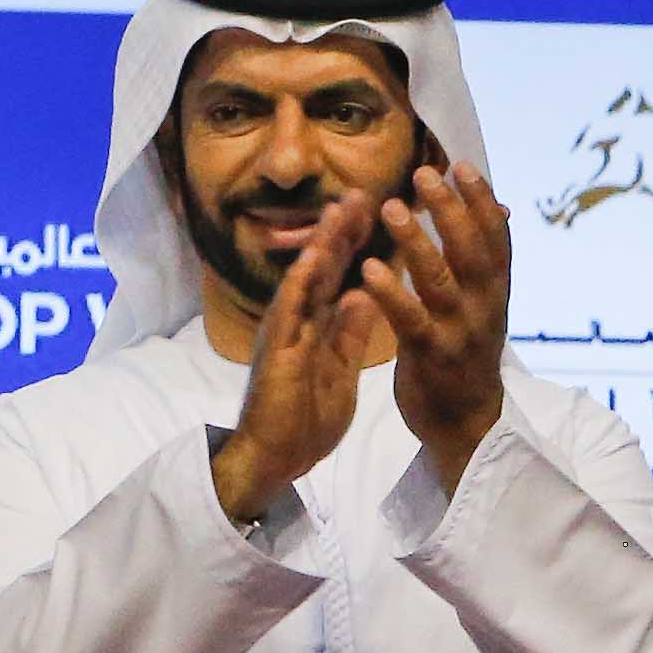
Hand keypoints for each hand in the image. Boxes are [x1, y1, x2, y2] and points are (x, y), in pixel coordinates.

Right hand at [209, 192, 382, 523]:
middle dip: (341, 230)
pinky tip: (316, 254)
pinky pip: (290, 310)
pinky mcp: (276, 350)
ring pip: (305, 278)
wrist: (275, 460)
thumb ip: (349, 333)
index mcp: (315, 327)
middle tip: (361, 192)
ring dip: (322, 243)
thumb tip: (363, 294)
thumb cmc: (304, 421)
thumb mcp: (340, 370)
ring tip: (341, 209)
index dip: (355, 245)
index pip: (337, 276)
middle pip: (321, 267)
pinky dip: (302, 280)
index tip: (376, 212)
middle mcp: (297, 321)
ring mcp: (284, 332)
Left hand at [360, 165, 509, 490]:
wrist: (468, 426)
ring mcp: (459, 333)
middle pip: (471, 251)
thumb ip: (484, 260)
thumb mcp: (485, 305)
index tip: (463, 166)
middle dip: (450, 210)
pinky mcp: (431, 358)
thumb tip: (499, 207)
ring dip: (417, 242)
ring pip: (441, 281)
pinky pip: (410, 321)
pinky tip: (370, 269)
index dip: (482, 202)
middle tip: (425, 175)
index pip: (496, 239)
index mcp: (495, 293)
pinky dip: (391, 294)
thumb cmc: (467, 356)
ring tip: (392, 208)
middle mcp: (484, 308)